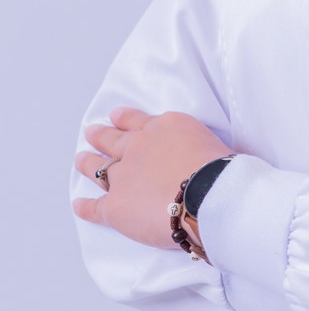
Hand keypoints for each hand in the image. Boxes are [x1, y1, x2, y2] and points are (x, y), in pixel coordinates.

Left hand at [73, 107, 231, 247]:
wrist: (205, 194)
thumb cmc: (216, 167)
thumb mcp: (204, 137)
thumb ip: (187, 141)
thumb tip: (187, 152)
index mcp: (162, 127)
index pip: (136, 120)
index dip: (123, 118)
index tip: (114, 116)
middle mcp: (138, 147)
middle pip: (113, 140)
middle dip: (101, 136)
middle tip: (91, 133)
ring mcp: (123, 176)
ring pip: (100, 168)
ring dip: (89, 163)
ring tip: (81, 160)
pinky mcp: (114, 207)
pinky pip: (95, 207)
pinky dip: (85, 206)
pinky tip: (78, 204)